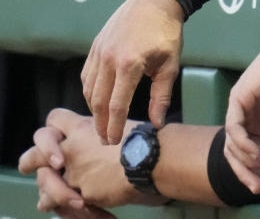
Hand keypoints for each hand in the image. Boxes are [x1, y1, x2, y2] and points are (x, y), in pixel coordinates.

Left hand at [19, 109, 158, 213]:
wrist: (156, 158)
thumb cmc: (149, 139)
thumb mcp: (124, 126)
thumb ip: (107, 134)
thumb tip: (109, 144)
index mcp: (83, 127)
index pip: (55, 119)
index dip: (55, 129)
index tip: (59, 137)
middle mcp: (73, 149)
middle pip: (35, 153)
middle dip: (32, 162)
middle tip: (33, 168)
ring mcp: (75, 173)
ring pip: (46, 185)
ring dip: (50, 194)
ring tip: (55, 202)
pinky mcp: (83, 194)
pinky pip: (69, 206)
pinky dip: (77, 211)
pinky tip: (92, 212)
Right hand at [82, 0, 184, 143]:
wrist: (156, 1)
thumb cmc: (167, 33)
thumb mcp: (170, 66)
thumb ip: (161, 96)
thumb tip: (157, 123)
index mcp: (129, 64)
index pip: (116, 105)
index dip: (114, 126)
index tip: (114, 142)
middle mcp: (108, 59)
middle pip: (97, 101)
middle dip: (100, 124)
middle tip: (106, 140)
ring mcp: (98, 51)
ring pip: (88, 89)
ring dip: (93, 109)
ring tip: (103, 124)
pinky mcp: (95, 46)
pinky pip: (86, 75)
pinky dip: (90, 91)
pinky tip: (98, 101)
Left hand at [224, 38, 259, 194]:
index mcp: (259, 122)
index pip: (249, 152)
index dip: (254, 171)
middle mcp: (246, 117)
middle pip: (235, 152)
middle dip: (244, 172)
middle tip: (258, 187)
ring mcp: (239, 108)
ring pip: (231, 142)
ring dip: (245, 160)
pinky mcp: (238, 98)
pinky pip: (234, 126)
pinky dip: (242, 143)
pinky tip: (255, 152)